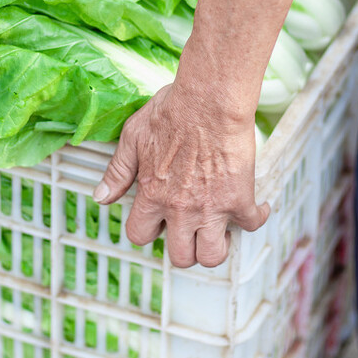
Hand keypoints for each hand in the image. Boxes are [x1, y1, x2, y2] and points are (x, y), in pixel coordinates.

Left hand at [94, 84, 269, 267]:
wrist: (210, 100)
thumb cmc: (172, 111)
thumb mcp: (133, 137)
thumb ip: (118, 171)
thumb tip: (101, 198)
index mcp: (152, 195)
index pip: (140, 236)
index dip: (149, 231)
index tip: (159, 222)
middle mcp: (179, 209)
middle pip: (180, 256)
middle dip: (185, 248)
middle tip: (191, 231)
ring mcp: (211, 207)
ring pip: (213, 255)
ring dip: (216, 246)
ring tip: (218, 229)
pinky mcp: (239, 199)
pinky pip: (252, 224)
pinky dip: (256, 217)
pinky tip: (255, 206)